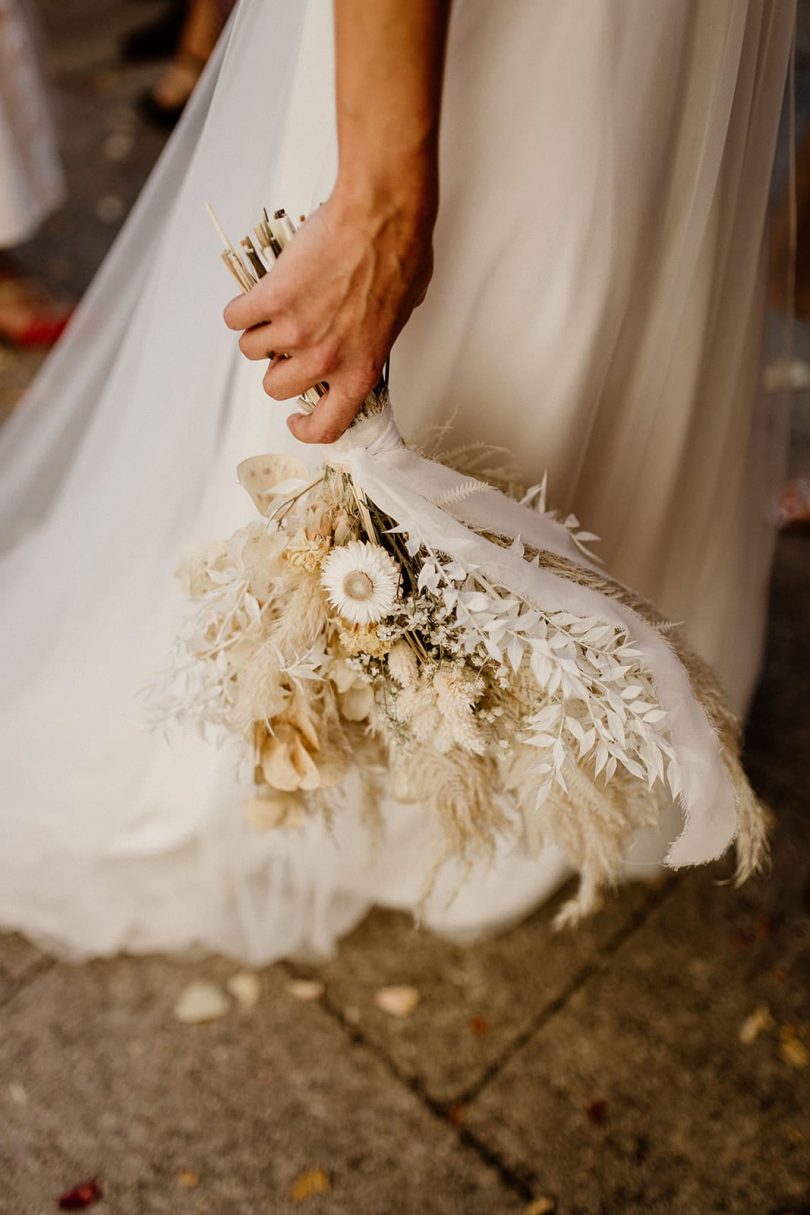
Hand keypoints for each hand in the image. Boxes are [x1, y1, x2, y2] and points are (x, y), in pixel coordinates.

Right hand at [223, 184, 434, 442]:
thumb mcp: (401, 316)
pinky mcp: (272, 299)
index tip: (297, 418)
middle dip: (277, 367)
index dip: (306, 428)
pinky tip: (254, 295)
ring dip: (258, 333)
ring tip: (273, 310)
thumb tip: (367, 336)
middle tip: (285, 345)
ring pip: (252, 350)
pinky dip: (241, 308)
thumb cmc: (400, 254)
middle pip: (276, 387)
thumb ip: (375, 338)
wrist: (381, 214)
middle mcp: (325, 359)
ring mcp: (295, 330)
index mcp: (359, 370)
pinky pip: (237, 317)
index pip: (327, 426)